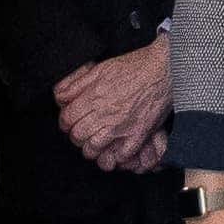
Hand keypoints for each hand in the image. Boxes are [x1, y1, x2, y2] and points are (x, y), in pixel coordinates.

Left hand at [56, 39, 173, 171]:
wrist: (163, 70)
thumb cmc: (134, 67)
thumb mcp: (100, 68)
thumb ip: (77, 84)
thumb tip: (61, 96)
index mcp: (94, 96)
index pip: (68, 119)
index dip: (65, 122)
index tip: (70, 122)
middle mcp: (105, 113)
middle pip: (78, 135)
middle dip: (76, 136)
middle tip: (82, 133)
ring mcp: (121, 125)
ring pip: (94, 148)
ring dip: (92, 149)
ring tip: (95, 144)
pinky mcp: (138, 134)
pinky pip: (121, 155)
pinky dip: (115, 156)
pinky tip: (115, 150)